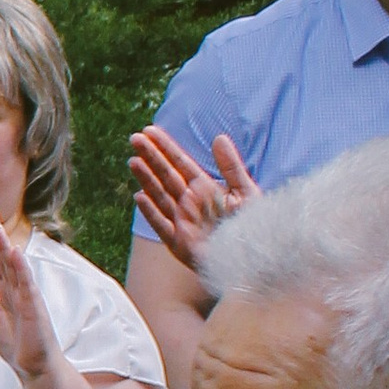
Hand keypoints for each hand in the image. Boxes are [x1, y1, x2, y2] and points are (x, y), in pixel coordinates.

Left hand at [0, 214, 54, 381]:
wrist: (35, 369)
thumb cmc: (18, 346)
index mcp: (6, 292)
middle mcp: (17, 291)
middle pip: (5, 259)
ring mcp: (27, 297)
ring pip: (15, 267)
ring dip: (6, 247)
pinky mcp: (34, 308)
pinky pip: (27, 284)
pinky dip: (21, 268)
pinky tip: (16, 252)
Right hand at [128, 123, 256, 270]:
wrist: (254, 258)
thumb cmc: (252, 227)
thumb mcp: (246, 191)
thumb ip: (231, 166)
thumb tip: (219, 137)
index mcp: (204, 188)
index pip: (180, 163)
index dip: (165, 147)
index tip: (149, 131)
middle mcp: (189, 203)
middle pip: (166, 175)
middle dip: (150, 157)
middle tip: (134, 138)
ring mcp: (182, 222)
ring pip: (159, 196)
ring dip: (146, 178)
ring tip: (133, 160)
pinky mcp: (179, 243)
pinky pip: (162, 225)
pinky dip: (151, 212)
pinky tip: (140, 197)